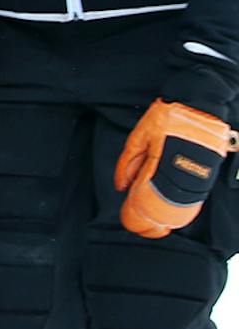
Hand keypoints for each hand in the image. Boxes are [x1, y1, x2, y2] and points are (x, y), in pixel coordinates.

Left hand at [114, 99, 236, 237]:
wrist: (198, 105)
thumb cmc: (167, 116)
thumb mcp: (138, 137)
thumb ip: (127, 164)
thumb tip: (121, 187)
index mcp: (160, 167)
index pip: (146, 203)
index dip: (136, 215)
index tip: (128, 219)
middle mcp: (181, 177)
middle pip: (165, 212)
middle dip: (150, 221)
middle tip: (138, 223)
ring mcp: (197, 179)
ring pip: (181, 210)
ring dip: (165, 217)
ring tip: (151, 218)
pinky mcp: (207, 176)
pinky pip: (192, 201)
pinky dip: (178, 208)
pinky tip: (168, 209)